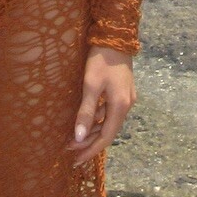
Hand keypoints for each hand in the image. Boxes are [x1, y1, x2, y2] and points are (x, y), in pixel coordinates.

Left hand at [70, 44, 135, 166]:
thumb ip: (86, 112)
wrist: (116, 36)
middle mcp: (126, 105)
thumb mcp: (91, 85)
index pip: (105, 138)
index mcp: (120, 106)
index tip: (75, 161)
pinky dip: (97, 119)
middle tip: (70, 151)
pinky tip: (86, 120)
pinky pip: (110, 112)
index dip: (90, 151)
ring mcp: (126, 98)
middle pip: (107, 132)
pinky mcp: (123, 91)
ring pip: (109, 122)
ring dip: (92, 131)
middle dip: (89, 143)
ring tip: (74, 139)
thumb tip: (79, 138)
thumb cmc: (101, 59)